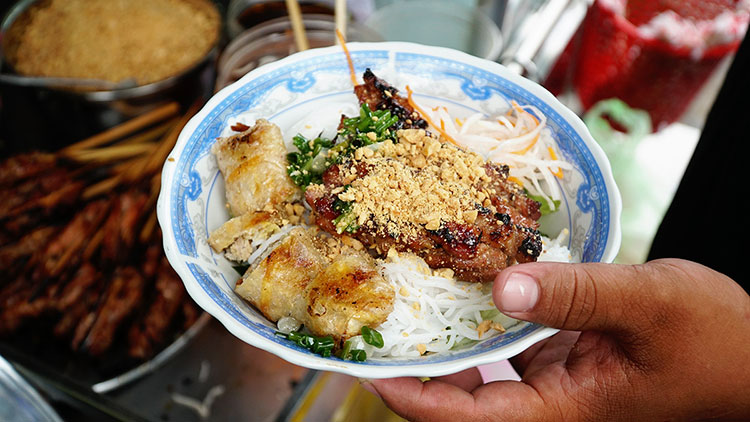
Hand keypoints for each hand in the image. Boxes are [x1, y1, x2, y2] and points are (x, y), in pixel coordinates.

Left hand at [365, 259, 749, 420]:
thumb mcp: (649, 304)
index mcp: (563, 409)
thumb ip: (577, 294)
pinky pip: (508, 342)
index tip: (371, 368)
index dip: (413, 397)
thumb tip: (503, 287)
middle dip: (414, 365)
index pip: (467, 419)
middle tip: (374, 321)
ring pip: (481, 368)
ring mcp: (553, 378)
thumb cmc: (716, 339)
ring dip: (445, 338)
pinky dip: (484, 318)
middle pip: (461, 397)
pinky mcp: (561, 355)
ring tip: (406, 296)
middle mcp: (549, 400)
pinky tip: (470, 282)